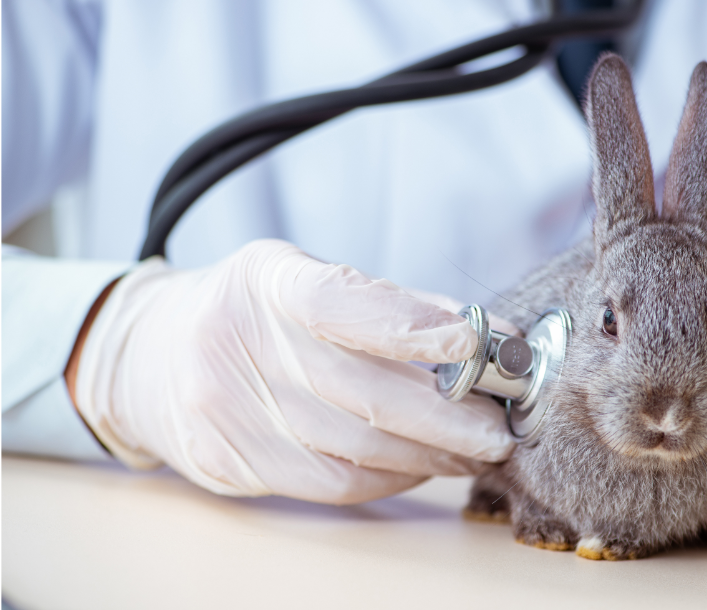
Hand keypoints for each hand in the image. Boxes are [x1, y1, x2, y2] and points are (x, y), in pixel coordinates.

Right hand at [70, 240, 512, 503]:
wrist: (151, 356)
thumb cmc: (252, 312)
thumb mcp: (304, 279)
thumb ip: (389, 304)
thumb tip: (484, 335)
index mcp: (267, 282)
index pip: (345, 304)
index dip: (415, 326)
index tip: (477, 342)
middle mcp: (239, 343)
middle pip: (364, 394)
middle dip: (448, 418)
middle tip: (499, 429)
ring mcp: (228, 409)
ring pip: (355, 449)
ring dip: (429, 456)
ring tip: (473, 452)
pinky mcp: (230, 462)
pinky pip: (330, 483)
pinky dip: (389, 478)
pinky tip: (420, 466)